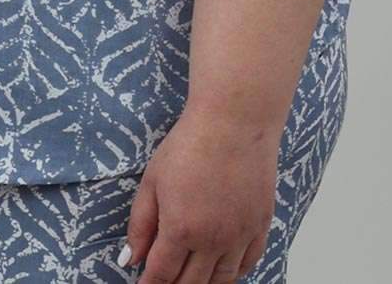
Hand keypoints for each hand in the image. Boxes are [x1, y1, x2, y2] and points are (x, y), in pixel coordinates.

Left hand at [119, 103, 282, 282]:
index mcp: (182, 229)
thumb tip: (131, 259)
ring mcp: (240, 236)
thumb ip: (140, 224)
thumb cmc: (190, 145)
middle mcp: (213, 240)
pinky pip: (248, 263)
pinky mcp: (260, 226)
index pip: (162, 275)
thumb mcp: (152, 181)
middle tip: (165, 281)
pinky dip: (234, 272)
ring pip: (222, 280)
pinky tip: (221, 268)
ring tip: (190, 278)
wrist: (233, 122)